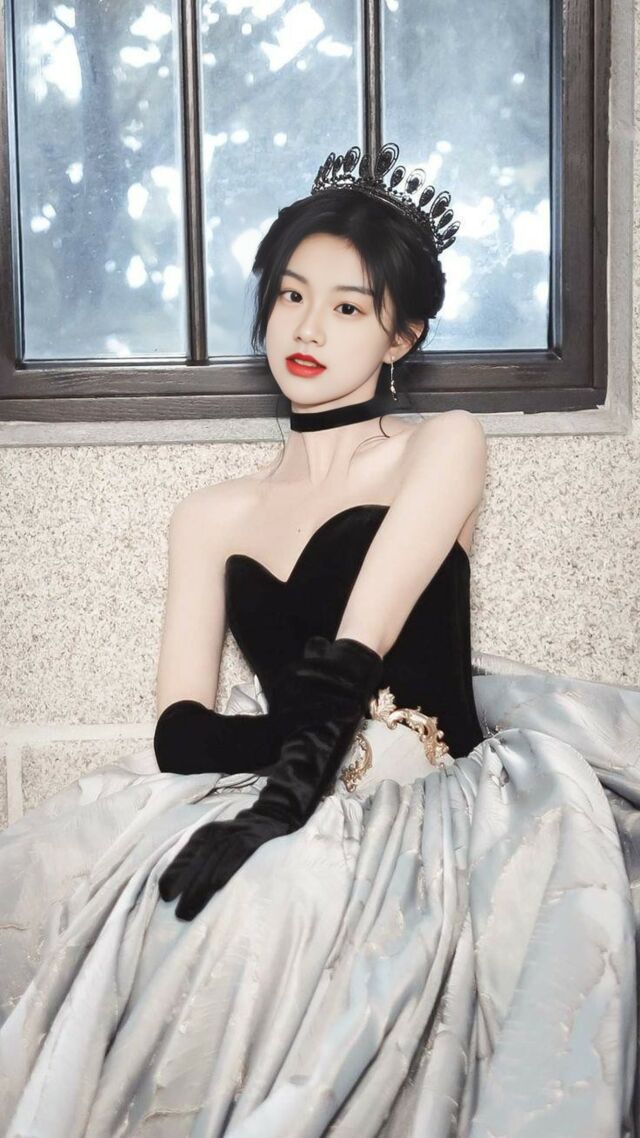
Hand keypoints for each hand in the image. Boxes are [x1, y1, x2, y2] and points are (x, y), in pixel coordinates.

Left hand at [158, 810, 286, 920]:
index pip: (183, 857)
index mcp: (203, 835)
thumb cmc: (240, 837)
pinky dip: (224, 871)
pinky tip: (217, 886)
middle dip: (187, 890)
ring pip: (212, 863)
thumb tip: (180, 886)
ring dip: (201, 888)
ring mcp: (233, 836)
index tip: (166, 896)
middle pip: (197, 864)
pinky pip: (234, 857)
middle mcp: (215, 834)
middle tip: (180, 914)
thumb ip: (201, 859)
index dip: (174, 876)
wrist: (271, 817)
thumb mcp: (217, 841)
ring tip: (191, 911)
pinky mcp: (250, 840)